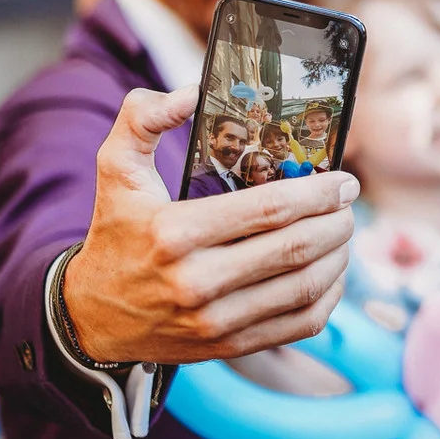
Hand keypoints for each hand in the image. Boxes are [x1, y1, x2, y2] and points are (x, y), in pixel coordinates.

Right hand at [60, 86, 357, 365]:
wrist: (89, 315)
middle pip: (295, 248)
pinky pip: (299, 324)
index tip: (344, 180)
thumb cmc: (114, 231)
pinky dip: (328, 297)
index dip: (318, 193)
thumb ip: (142, 117)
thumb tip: (189, 92)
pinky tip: (332, 273)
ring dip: (338, 256)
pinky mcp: (228, 347)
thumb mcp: (114, 167)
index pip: (269, 209)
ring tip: (344, 232)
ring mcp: (215, 320)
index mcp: (174, 232)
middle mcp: (196, 281)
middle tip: (350, 202)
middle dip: (336, 221)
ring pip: (304, 287)